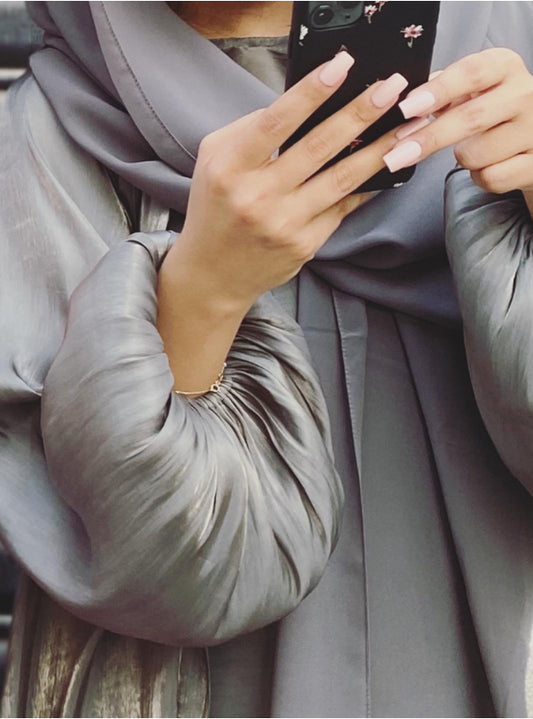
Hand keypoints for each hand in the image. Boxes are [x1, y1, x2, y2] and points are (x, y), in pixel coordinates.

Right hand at [166, 52, 408, 311]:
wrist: (214, 273)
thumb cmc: (216, 208)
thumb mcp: (214, 161)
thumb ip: (250, 130)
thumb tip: (302, 104)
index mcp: (231, 168)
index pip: (276, 123)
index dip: (311, 92)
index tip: (343, 64)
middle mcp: (258, 197)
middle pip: (318, 147)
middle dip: (360, 113)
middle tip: (393, 87)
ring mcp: (285, 224)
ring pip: (342, 179)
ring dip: (380, 149)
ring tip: (409, 125)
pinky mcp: (305, 245)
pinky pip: (343, 206)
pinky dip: (369, 183)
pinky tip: (391, 163)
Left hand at [381, 48, 532, 218]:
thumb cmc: (493, 112)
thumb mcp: (472, 90)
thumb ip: (440, 90)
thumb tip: (403, 103)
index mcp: (505, 67)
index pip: (471, 72)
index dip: (438, 91)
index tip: (407, 108)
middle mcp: (526, 94)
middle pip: (471, 118)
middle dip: (429, 138)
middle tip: (395, 156)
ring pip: (475, 154)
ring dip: (462, 158)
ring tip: (472, 149)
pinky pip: (491, 178)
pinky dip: (479, 178)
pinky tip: (488, 166)